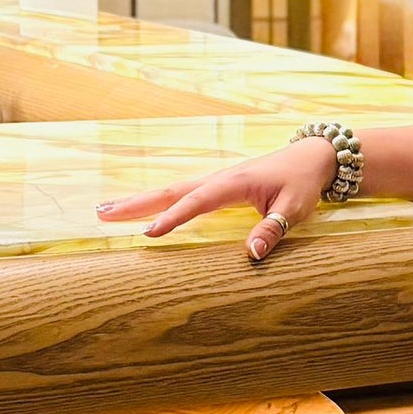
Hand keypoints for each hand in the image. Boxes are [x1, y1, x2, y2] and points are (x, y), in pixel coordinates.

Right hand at [95, 135, 338, 264]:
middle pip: (170, 192)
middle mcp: (217, 179)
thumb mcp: (294, 209)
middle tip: (101, 214)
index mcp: (233, 183)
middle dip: (136, 203)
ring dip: (139, 200)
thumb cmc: (302, 183)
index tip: (149, 233)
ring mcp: (214, 181)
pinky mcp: (216, 185)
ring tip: (106, 210)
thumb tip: (251, 255)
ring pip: (171, 191)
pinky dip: (157, 200)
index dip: (173, 218)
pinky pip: (181, 193)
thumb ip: (272, 230)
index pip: (197, 202)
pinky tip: (141, 208)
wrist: (311, 157)